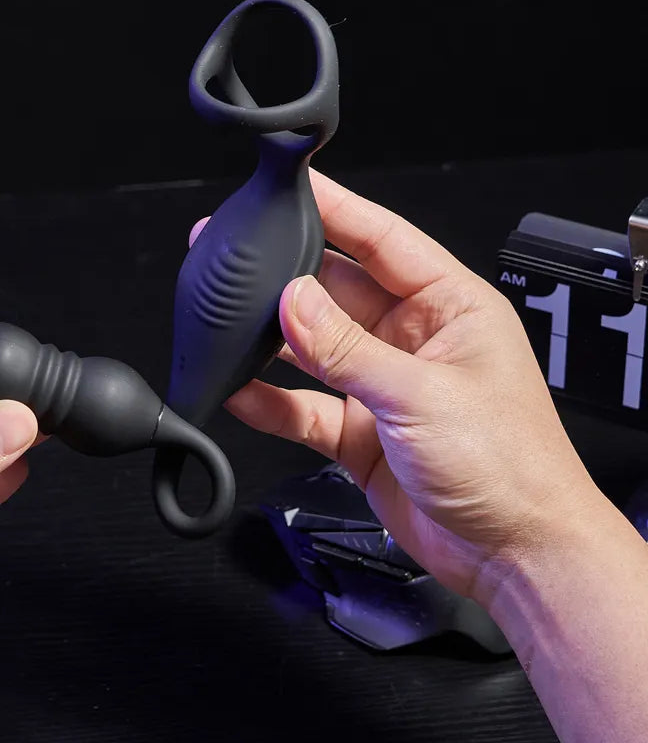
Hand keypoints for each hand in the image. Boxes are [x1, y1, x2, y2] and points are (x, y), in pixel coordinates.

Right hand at [192, 170, 604, 602]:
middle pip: (338, 290)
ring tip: (227, 321)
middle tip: (239, 258)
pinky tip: (239, 390)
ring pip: (315, 347)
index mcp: (450, 308)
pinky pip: (303, 405)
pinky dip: (270, 399)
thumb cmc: (510, 469)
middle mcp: (413, 339)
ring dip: (273, 339)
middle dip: (289, 275)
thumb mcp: (422, 395)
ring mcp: (383, 385)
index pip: (383, 240)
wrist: (514, 556)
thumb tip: (293, 303)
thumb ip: (348, 350)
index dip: (337, 209)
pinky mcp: (360, 431)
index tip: (294, 187)